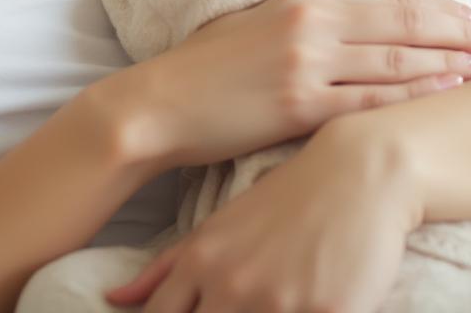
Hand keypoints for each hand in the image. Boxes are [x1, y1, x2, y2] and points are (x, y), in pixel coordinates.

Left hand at [105, 115, 418, 311]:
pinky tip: (299, 309)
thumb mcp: (219, 226)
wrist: (355, 172)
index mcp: (200, 263)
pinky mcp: (327, 312)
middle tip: (238, 309)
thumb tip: (114, 297)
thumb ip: (166, 268)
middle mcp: (232, 285)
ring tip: (267, 306)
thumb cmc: (285, 200)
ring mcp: (278, 302)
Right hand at [119, 0, 470, 169]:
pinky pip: (371, 101)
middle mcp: (312, 21)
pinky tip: (445, 95)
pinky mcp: (299, 105)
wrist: (163, 100)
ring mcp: (307, 63)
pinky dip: (414, 98)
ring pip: (395, 63)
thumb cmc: (213, 54)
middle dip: (455, 31)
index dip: (440, 7)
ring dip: (446, 63)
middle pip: (403, 24)